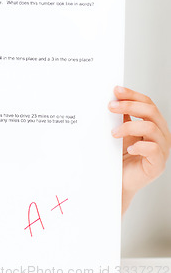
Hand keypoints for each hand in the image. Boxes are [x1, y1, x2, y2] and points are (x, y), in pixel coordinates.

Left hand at [109, 86, 169, 211]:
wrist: (117, 182)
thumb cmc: (119, 157)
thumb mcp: (119, 132)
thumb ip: (120, 117)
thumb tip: (111, 99)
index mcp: (152, 124)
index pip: (147, 103)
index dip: (132, 95)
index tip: (116, 90)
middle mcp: (159, 134)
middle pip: (150, 111)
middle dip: (129, 105)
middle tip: (110, 106)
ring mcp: (161, 149)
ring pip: (151, 127)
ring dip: (129, 126)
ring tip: (113, 133)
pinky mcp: (157, 164)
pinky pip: (153, 149)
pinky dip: (139, 146)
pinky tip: (128, 147)